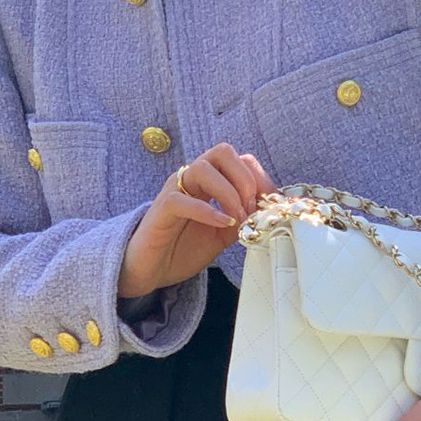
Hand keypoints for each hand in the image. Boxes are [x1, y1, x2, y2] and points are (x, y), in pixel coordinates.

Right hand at [117, 142, 278, 296]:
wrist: (152, 269)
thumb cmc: (184, 248)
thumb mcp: (223, 234)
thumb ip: (243, 219)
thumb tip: (269, 212)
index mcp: (210, 181)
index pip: (240, 159)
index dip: (259, 178)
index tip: (268, 205)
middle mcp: (192, 178)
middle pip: (222, 151)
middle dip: (244, 178)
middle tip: (250, 207)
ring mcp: (175, 190)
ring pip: (202, 168)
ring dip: (227, 192)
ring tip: (236, 218)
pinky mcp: (161, 208)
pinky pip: (181, 199)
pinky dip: (206, 210)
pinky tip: (222, 224)